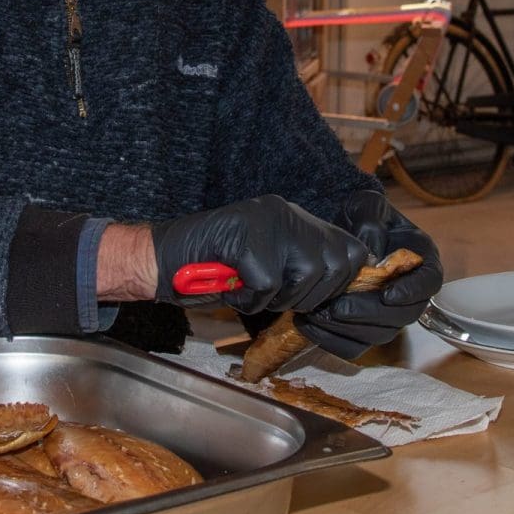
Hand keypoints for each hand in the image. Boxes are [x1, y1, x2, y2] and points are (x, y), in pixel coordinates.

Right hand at [151, 195, 366, 313]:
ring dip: (277, 298)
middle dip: (308, 295)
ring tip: (247, 288)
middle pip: (336, 267)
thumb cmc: (213, 270)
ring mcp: (266, 222)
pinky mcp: (247, 239)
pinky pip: (269, 287)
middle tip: (270, 294)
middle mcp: (286, 213)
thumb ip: (304, 267)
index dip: (338, 283)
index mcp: (294, 217)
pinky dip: (249, 300)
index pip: (352, 250)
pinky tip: (231, 289)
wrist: (161, 259)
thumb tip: (343, 291)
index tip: (309, 297)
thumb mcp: (268, 263)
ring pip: (306, 276)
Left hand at [295, 190, 443, 357]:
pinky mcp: (364, 327)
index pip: (429, 282)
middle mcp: (409, 292)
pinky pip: (354, 345)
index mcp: (421, 260)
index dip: (412, 292)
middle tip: (338, 308)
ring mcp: (387, 313)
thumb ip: (370, 223)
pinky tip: (308, 325)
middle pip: (402, 317)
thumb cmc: (361, 215)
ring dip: (347, 330)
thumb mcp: (366, 206)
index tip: (388, 294)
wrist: (340, 231)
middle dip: (369, 315)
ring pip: (378, 335)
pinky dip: (332, 340)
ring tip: (318, 315)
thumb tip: (372, 255)